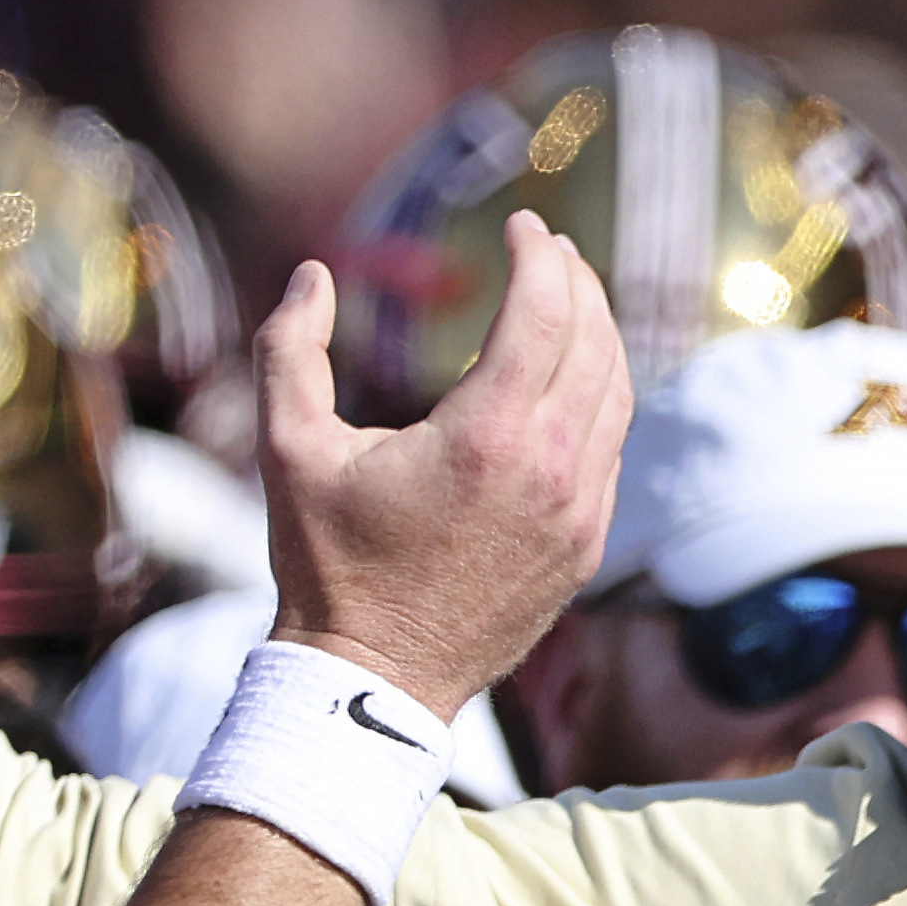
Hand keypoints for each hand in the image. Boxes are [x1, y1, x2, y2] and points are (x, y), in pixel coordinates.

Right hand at [259, 213, 632, 716]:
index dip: (538, 253)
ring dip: (598, 333)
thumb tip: (313, 274)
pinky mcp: (584, 547)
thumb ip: (291, 349)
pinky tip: (569, 379)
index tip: (522, 222)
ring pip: (619, 392)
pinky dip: (601, 395)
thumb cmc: (325, 567)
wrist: (372, 683)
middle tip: (546, 248)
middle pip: (595, 339)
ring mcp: (578, 513)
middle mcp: (551, 469)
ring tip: (567, 299)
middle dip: (575, 279)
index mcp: (486, 436)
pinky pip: (613, 449)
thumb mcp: (287, 451)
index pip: (545, 309)